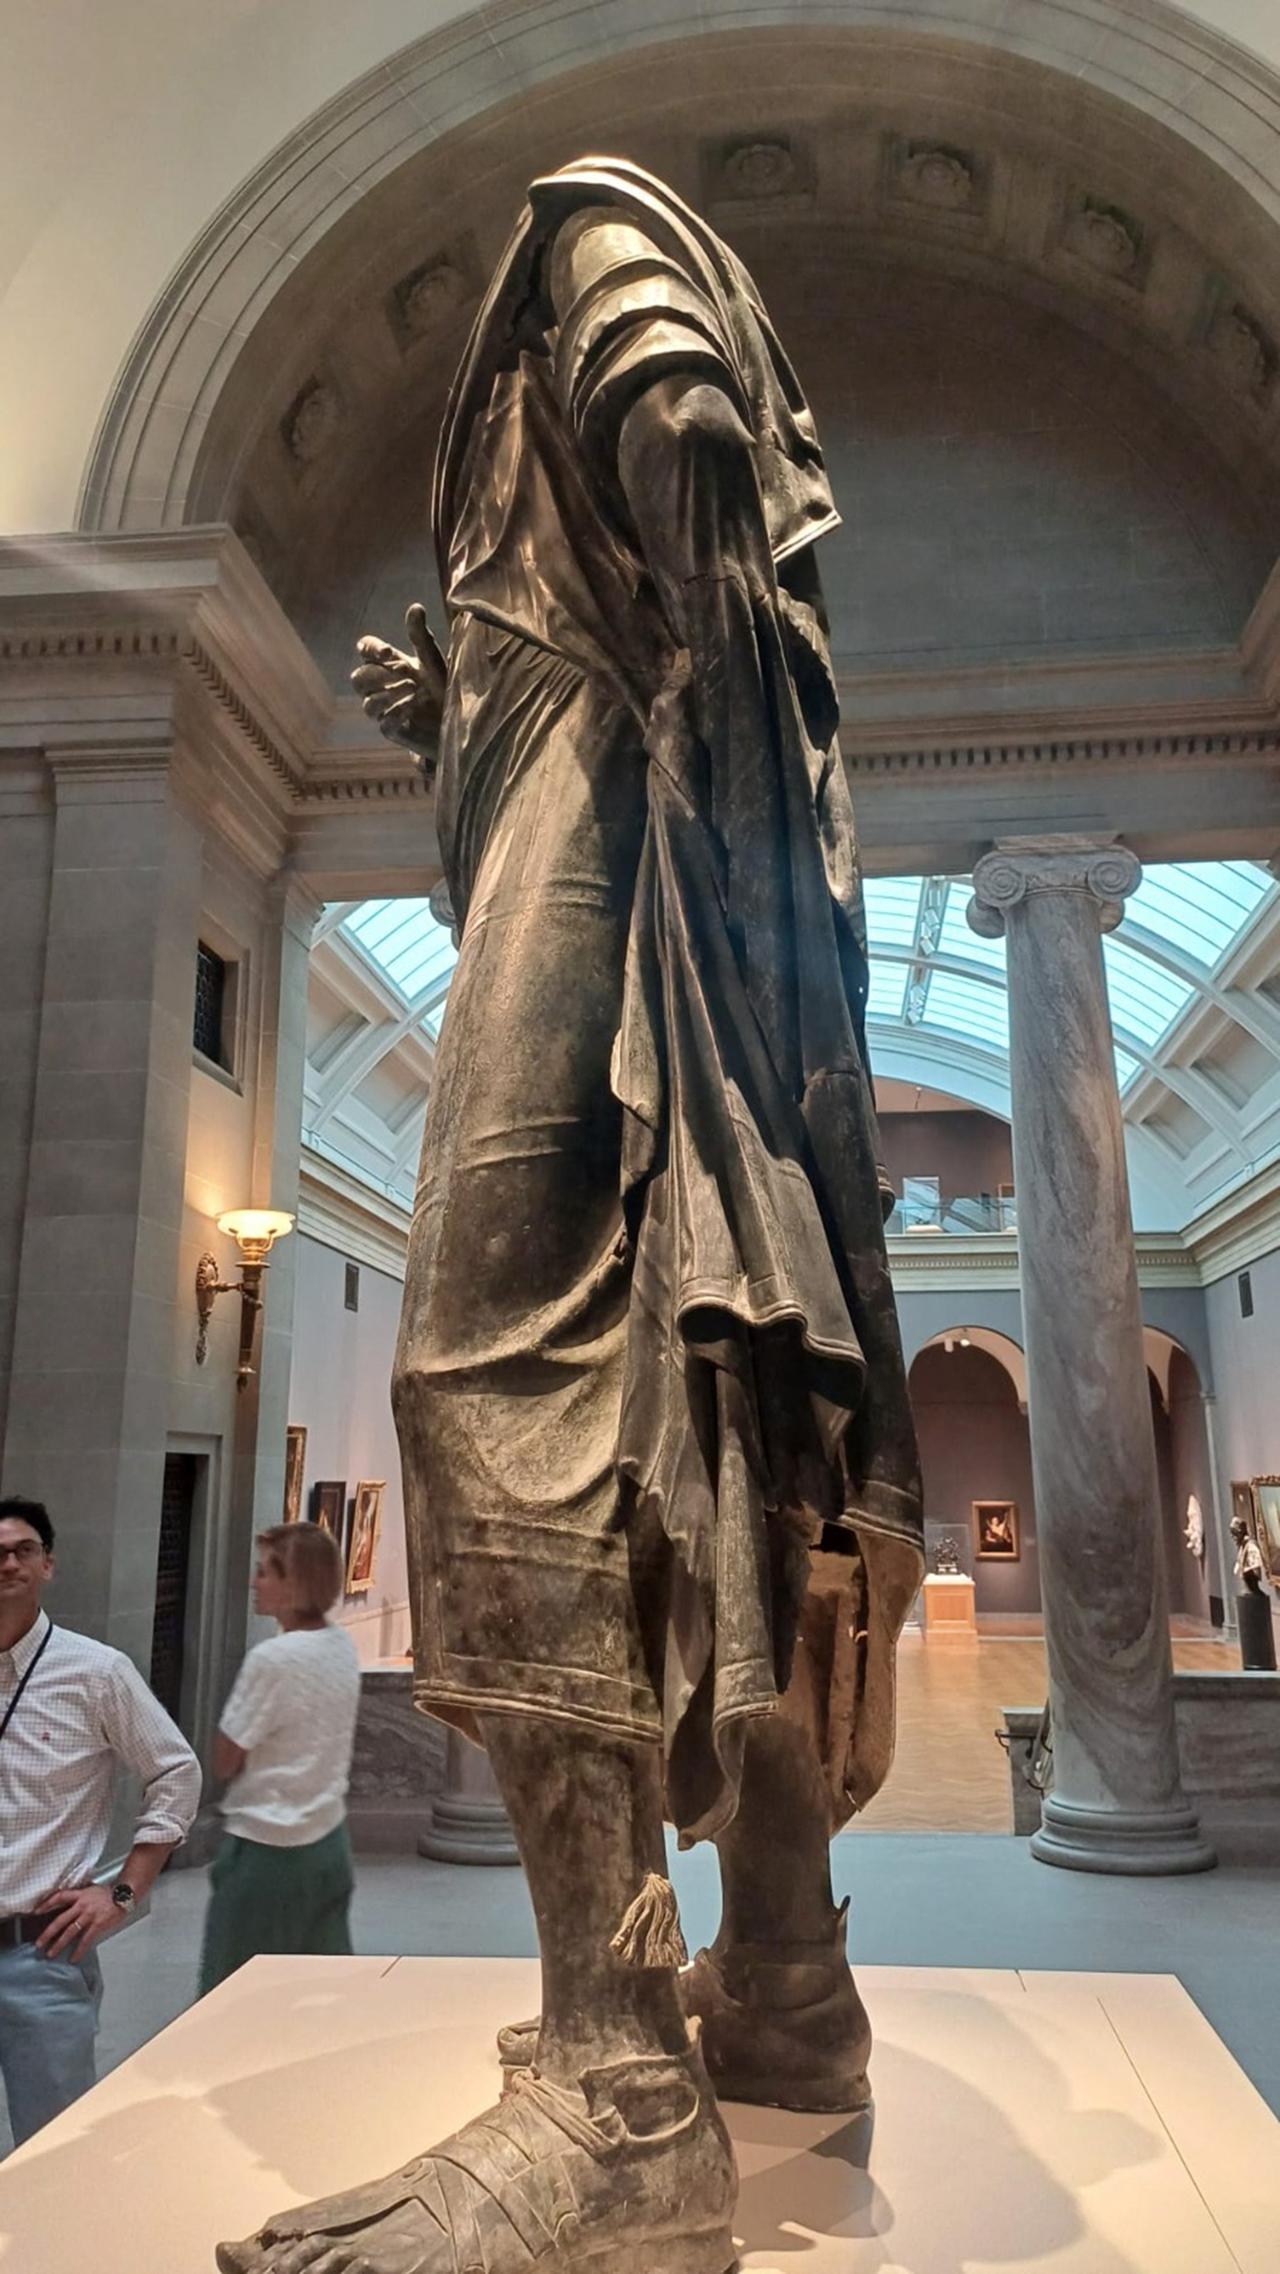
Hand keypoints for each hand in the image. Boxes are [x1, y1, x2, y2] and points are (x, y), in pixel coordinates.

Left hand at [33, 1882, 120, 1960]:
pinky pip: (85, 1940)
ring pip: (70, 1931)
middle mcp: (82, 1905)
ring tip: (51, 1954)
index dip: (47, 1904)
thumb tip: (68, 1904)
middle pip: (60, 1920)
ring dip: (59, 1944)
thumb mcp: (91, 1890)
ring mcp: (89, 1915)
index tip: (36, 1912)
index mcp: (80, 1895)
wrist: (125, 1894)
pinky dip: (79, 1950)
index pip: (59, 1897)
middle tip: (39, 1944)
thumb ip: (79, 1897)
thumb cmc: (109, 1893)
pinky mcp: (98, 1924)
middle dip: (48, 1933)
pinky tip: (74, 1958)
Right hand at [351, 603, 446, 758]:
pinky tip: (413, 708)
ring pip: (367, 703)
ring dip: (388, 695)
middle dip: (379, 675)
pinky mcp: (393, 730)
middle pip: (358, 679)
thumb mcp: (433, 659)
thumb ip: (420, 636)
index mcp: (389, 664)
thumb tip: (415, 606)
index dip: (370, 649)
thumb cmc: (443, 685)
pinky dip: (396, 714)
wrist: (459, 719)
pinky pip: (383, 724)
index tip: (388, 652)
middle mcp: (382, 687)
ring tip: (414, 690)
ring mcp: (385, 710)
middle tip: (406, 673)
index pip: (364, 650)